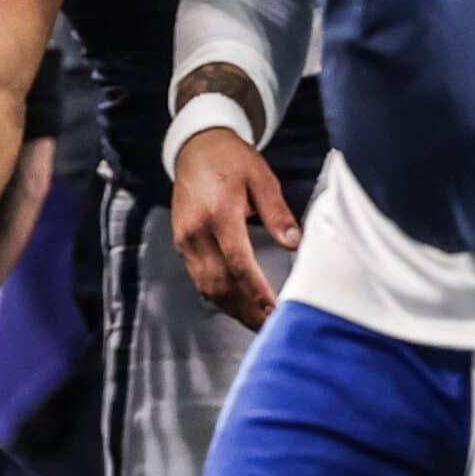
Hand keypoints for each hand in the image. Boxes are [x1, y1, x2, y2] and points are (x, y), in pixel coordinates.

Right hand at [171, 127, 298, 330]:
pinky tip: (238, 304)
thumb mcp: (261, 178)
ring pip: (207, 285)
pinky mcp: (182, 242)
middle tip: (272, 328)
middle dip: (246, 310)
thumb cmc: (231, 159)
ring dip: (232, 308)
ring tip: (258, 322)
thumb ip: (277, 213)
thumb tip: (293, 243)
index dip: (256, 291)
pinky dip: (219, 296)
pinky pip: (199, 277)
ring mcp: (185, 239)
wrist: (195, 147)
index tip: (275, 310)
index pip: (237, 262)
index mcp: (218, 213)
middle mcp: (195, 231)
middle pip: (220, 283)